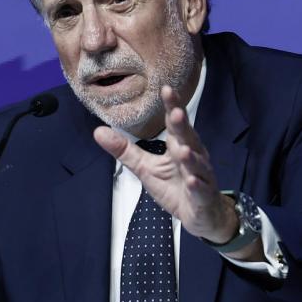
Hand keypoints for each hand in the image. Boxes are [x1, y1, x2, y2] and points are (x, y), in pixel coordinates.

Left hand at [93, 85, 238, 244]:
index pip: (175, 123)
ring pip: (197, 164)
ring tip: (182, 150)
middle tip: (176, 112)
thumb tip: (98, 132)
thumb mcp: (144, 168)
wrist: (200, 213)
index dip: (172, 106)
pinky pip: (201, 189)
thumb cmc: (175, 187)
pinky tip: (192, 181)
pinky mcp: (203, 196)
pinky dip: (197, 185)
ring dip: (190, 157)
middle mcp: (193, 156)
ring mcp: (201, 175)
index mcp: (178, 145)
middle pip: (188, 138)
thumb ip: (124, 150)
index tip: (166, 89)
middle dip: (182, 125)